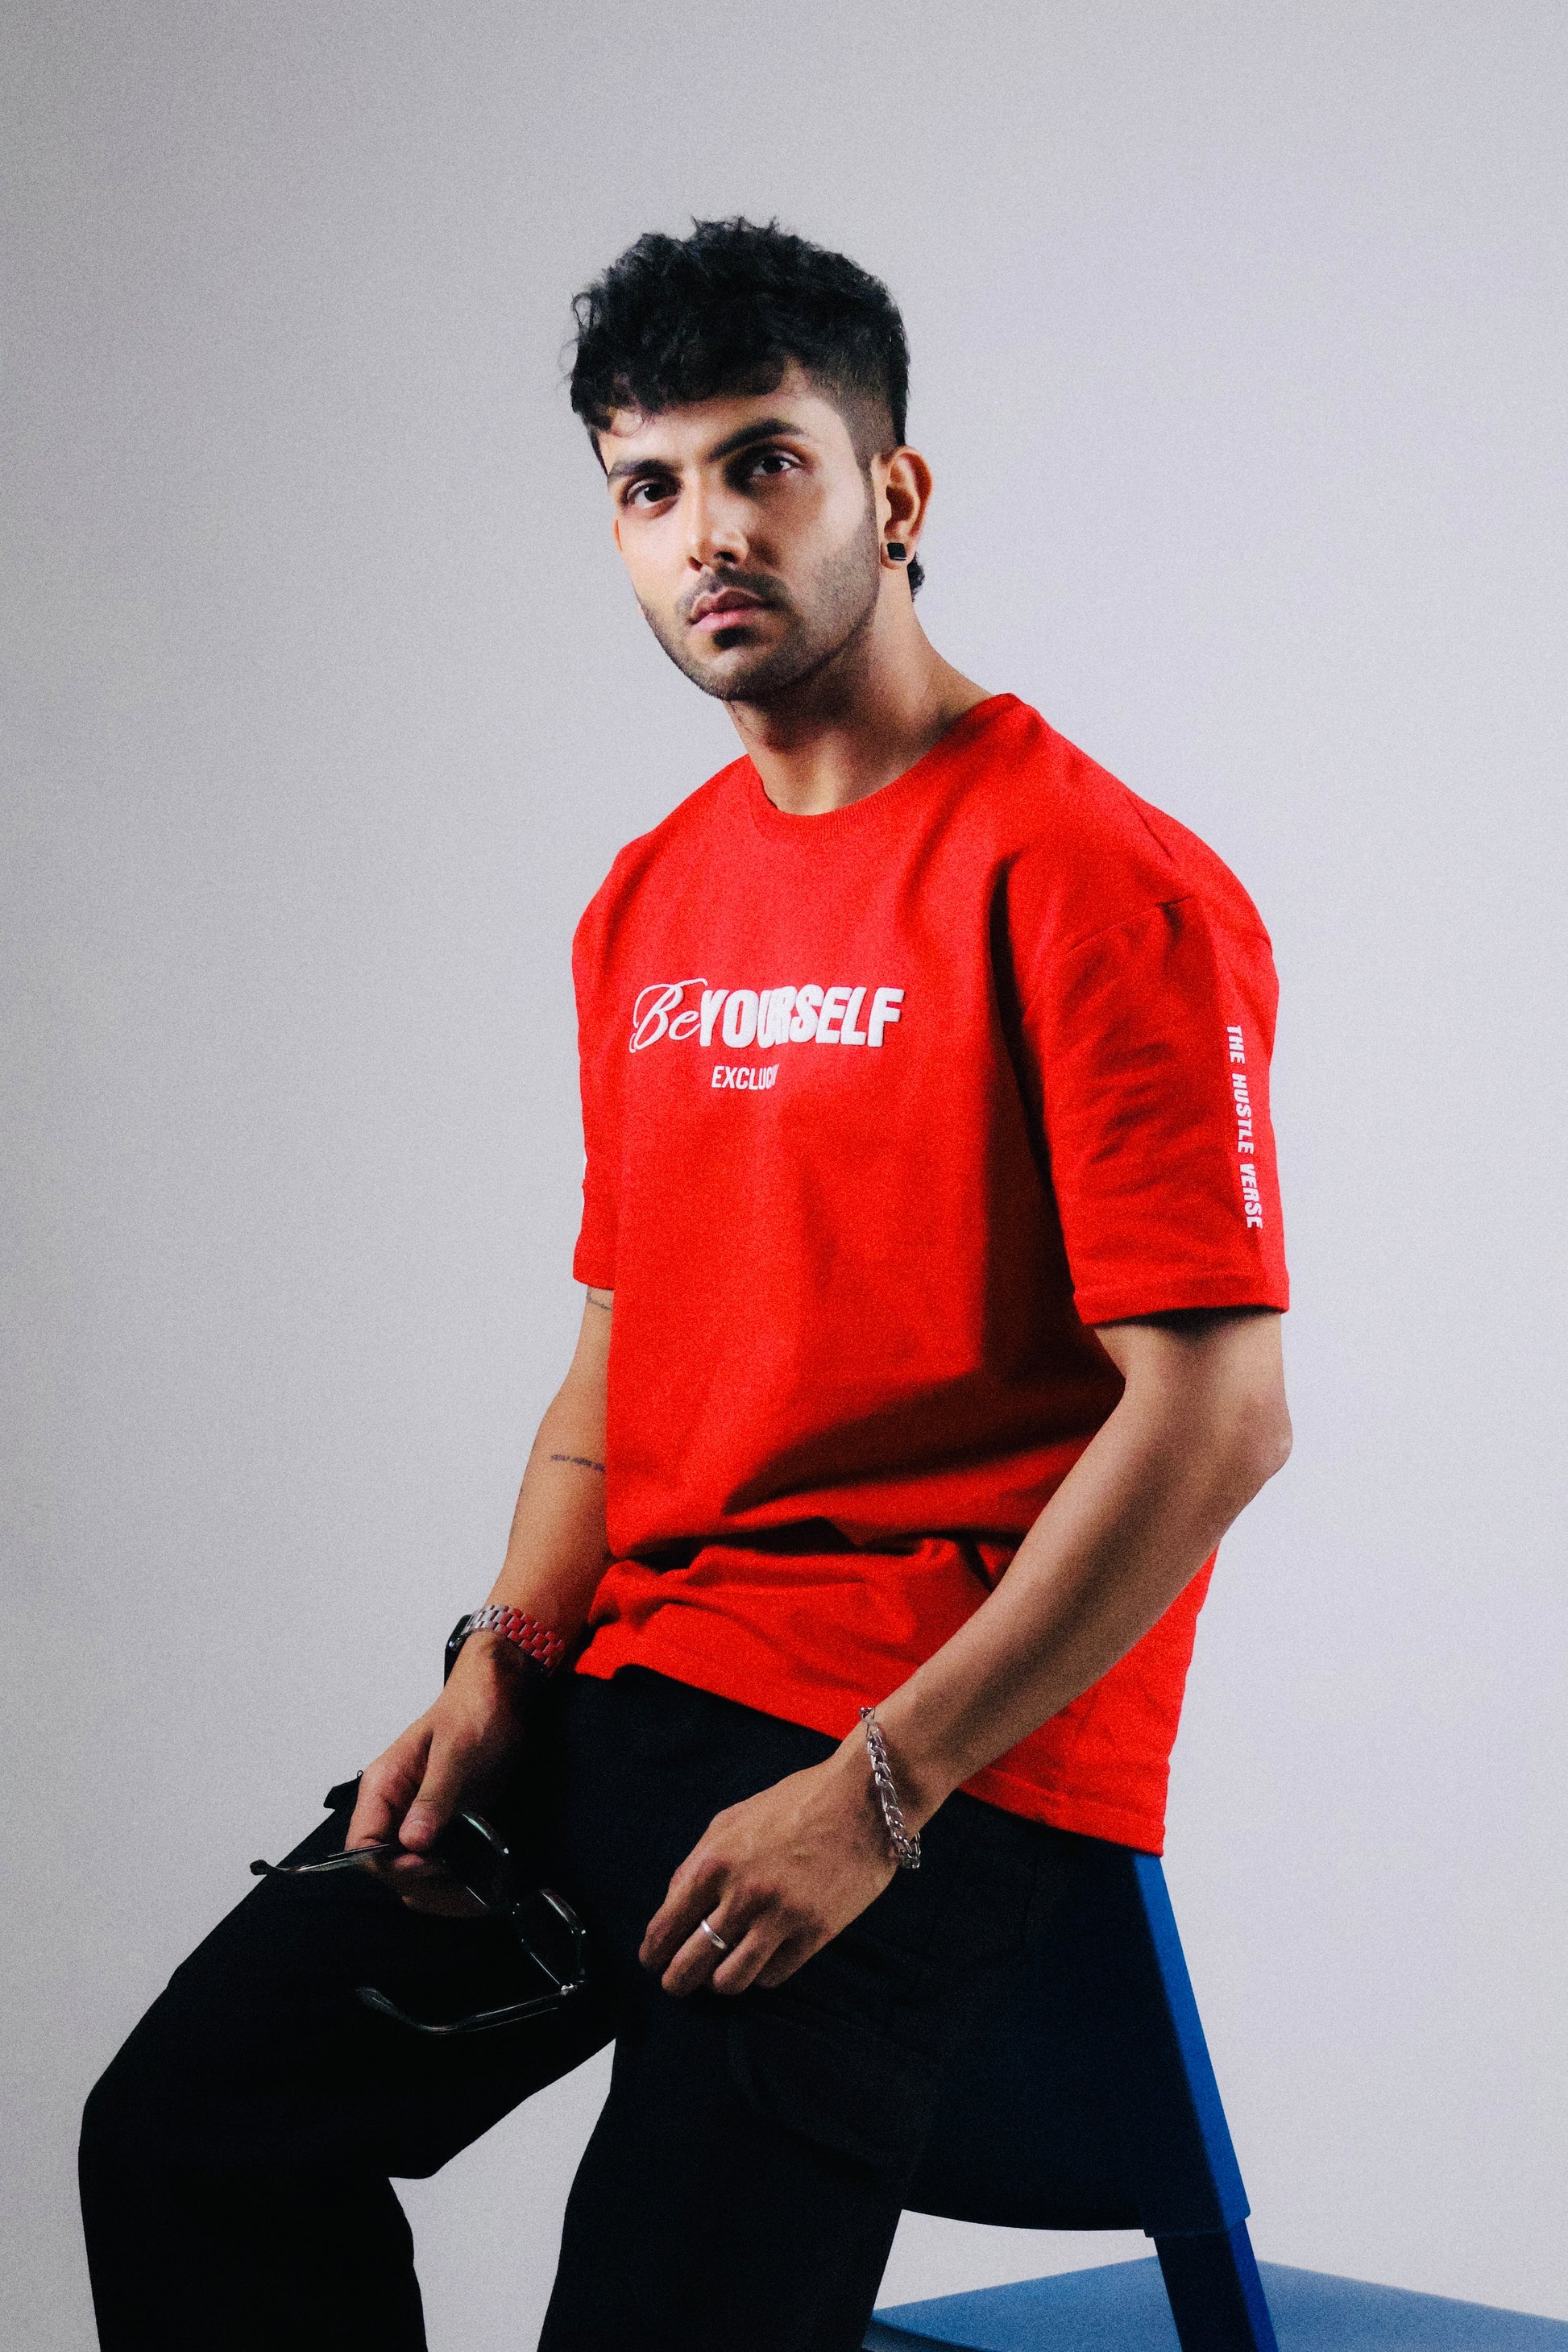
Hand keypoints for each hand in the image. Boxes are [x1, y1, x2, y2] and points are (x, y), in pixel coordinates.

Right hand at [345, 1637, 531, 1914]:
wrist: (501, 1697)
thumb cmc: (472, 1710)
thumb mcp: (454, 1751)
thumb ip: (434, 1797)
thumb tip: (412, 1842)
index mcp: (383, 1786)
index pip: (362, 1844)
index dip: (390, 1865)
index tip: (427, 1866)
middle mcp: (396, 1809)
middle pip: (388, 1868)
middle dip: (420, 1885)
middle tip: (460, 1886)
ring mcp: (420, 1821)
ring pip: (414, 1875)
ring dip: (440, 1892)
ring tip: (475, 1896)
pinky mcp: (447, 1828)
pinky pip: (441, 1867)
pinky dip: (457, 1884)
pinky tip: (481, 1889)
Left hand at [639, 1733, 899, 1995]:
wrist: (862, 1799)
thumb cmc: (794, 1803)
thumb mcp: (731, 1820)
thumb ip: (697, 1863)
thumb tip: (673, 1908)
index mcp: (714, 1861)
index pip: (666, 1927)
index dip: (653, 1952)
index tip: (652, 1961)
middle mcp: (742, 1893)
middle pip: (691, 1963)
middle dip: (677, 1980)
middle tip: (678, 1983)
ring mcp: (780, 1916)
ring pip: (729, 1981)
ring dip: (719, 1983)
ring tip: (719, 1977)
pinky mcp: (814, 1934)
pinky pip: (772, 1976)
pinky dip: (760, 1974)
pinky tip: (760, 1961)